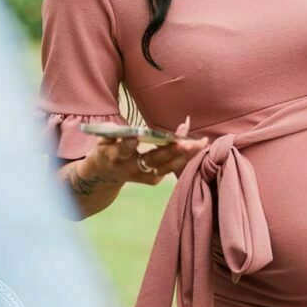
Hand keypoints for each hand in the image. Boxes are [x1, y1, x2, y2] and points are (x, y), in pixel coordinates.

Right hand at [80, 117, 208, 186]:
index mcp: (114, 156)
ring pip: (167, 166)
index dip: (129, 144)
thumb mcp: (103, 138)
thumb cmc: (106, 149)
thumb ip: (114, 131)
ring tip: (202, 142)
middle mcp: (131, 169)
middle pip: (152, 160)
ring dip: (186, 153)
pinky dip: (185, 155)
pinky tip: (199, 144)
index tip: (137, 136)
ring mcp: (144, 176)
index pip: (123, 150)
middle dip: (170, 151)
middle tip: (185, 142)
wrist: (104, 175)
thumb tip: (129, 127)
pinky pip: (172, 166)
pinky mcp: (153, 179)